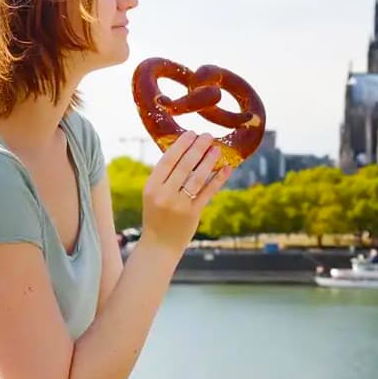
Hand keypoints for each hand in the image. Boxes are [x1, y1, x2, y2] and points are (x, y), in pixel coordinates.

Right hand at [140, 131, 232, 249]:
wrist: (159, 244)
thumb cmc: (156, 215)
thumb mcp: (153, 193)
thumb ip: (165, 176)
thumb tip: (185, 150)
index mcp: (151, 187)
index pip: (167, 160)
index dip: (181, 145)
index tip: (191, 133)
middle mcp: (164, 195)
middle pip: (184, 166)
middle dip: (197, 148)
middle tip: (207, 136)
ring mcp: (180, 205)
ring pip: (197, 178)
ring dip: (209, 161)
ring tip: (216, 148)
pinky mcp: (193, 214)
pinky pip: (208, 192)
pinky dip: (218, 179)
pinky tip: (226, 168)